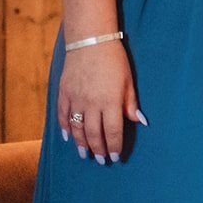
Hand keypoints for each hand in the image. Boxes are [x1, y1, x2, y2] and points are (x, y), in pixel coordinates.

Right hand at [57, 39, 145, 164]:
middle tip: (101, 161)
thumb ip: (131, 103)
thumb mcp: (128, 80)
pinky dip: (65, 128)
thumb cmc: (114, 60)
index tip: (116, 157)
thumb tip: (139, 122)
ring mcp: (75, 99)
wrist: (91, 41)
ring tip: (86, 155)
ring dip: (81, 144)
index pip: (112, 131)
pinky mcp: (64, 93)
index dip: (114, 146)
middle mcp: (91, 104)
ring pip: (76, 129)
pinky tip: (68, 138)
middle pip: (94, 134)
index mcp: (110, 101)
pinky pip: (63, 116)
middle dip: (98, 150)